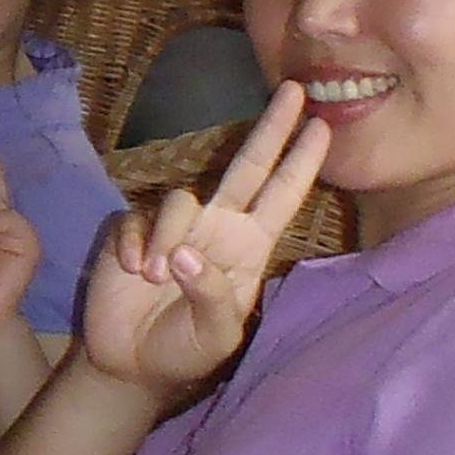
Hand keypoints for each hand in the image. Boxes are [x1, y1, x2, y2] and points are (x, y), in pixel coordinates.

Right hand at [76, 81, 328, 406]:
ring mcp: (174, 227)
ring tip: (157, 278)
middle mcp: (216, 227)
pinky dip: (135, 245)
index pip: (281, 197)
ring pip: (181, 201)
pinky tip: (133, 271)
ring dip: (169, 238)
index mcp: (248, 247)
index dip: (301, 163)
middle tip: (294, 90)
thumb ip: (212, 294)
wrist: (131, 364)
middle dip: (271, 129)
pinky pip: (136, 220)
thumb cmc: (185, 349)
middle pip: (247, 167)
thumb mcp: (215, 335)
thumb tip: (185, 253)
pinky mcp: (132, 230)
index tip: (322, 126)